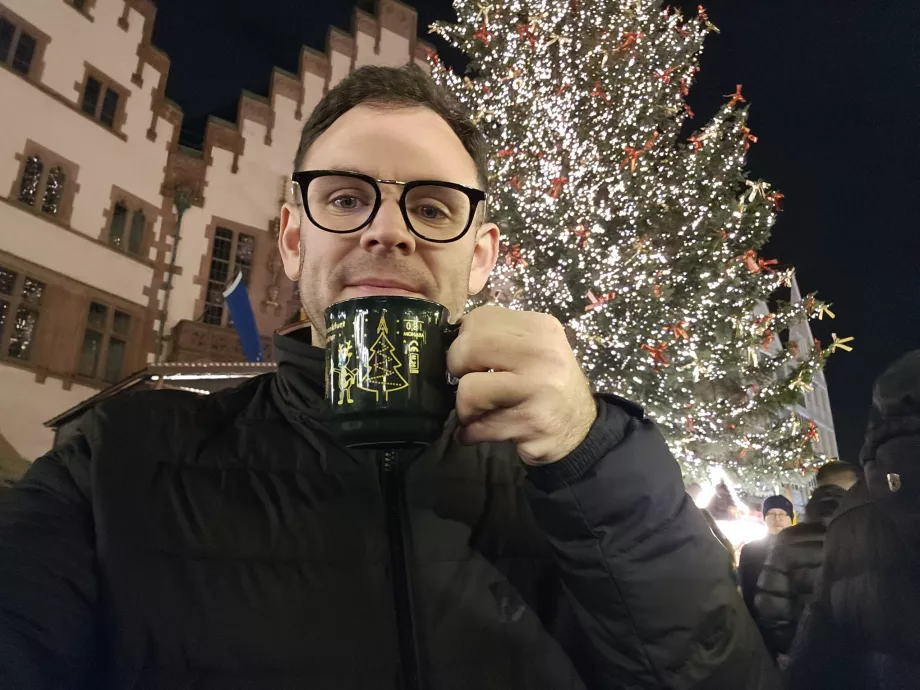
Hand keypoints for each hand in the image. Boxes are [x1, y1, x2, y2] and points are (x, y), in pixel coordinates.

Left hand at [446, 306, 596, 464]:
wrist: (581, 428)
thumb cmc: (548, 385)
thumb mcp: (534, 350)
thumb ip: (499, 339)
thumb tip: (450, 341)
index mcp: (539, 327)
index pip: (479, 318)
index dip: (463, 340)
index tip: (473, 360)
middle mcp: (542, 352)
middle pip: (467, 348)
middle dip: (457, 370)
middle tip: (471, 385)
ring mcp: (538, 387)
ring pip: (469, 390)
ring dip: (464, 408)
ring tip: (476, 413)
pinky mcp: (531, 421)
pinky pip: (479, 427)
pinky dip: (470, 433)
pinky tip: (479, 432)